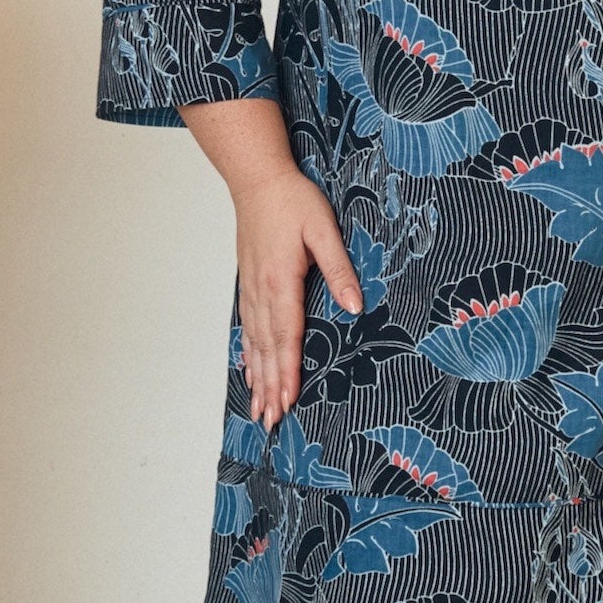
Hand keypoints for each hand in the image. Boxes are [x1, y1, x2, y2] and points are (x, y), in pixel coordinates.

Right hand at [233, 165, 363, 433]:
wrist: (257, 180)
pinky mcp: (248, 283)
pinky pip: (246, 326)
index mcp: (282, 281)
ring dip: (258, 377)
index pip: (288, 336)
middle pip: (267, 348)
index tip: (288, 401)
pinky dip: (248, 353)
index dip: (289, 371)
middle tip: (270, 422)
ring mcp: (251, 288)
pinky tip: (250, 369)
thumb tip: (356, 306)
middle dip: (271, 387)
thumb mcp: (323, 229)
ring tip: (258, 408)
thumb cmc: (292, 201)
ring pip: (254, 342)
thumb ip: (339, 268)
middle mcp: (262, 291)